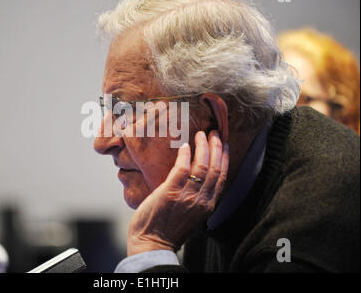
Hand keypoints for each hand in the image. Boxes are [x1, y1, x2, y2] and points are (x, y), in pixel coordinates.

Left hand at [127, 130, 228, 255]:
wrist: (152, 244)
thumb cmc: (167, 230)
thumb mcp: (190, 216)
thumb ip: (195, 199)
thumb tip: (193, 179)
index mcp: (208, 206)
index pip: (222, 177)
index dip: (223, 158)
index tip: (223, 144)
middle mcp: (202, 200)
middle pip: (216, 168)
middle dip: (216, 147)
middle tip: (214, 132)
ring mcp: (188, 196)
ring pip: (203, 166)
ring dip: (203, 147)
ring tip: (201, 134)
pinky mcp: (172, 192)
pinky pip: (183, 169)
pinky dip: (186, 155)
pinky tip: (185, 145)